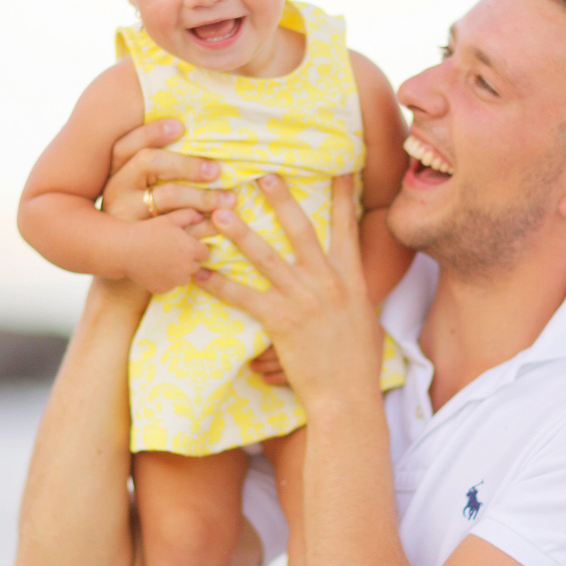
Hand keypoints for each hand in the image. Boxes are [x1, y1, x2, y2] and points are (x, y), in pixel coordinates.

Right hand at [101, 119, 233, 237]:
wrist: (123, 262)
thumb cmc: (140, 216)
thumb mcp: (137, 189)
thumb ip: (156, 167)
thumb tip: (191, 134)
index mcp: (115, 174)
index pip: (128, 145)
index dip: (152, 132)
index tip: (180, 126)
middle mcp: (116, 192)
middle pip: (150, 163)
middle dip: (186, 163)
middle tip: (217, 170)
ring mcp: (126, 217)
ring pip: (167, 196)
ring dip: (203, 196)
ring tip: (231, 200)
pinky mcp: (142, 242)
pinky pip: (178, 228)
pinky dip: (202, 226)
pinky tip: (221, 224)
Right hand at [122, 215, 212, 293]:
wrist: (125, 249)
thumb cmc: (148, 231)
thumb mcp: (170, 219)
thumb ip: (190, 215)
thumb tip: (202, 216)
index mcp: (191, 250)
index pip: (205, 253)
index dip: (195, 248)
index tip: (184, 244)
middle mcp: (186, 268)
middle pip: (196, 266)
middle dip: (188, 259)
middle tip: (172, 251)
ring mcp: (174, 281)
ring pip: (184, 277)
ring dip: (179, 271)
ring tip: (163, 259)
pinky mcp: (163, 289)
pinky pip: (170, 285)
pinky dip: (166, 279)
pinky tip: (154, 268)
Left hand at [190, 175, 377, 403]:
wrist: (349, 396)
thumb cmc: (359, 363)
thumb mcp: (365, 319)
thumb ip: (353, 295)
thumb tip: (347, 281)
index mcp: (351, 279)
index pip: (347, 228)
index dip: (342, 197)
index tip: (338, 168)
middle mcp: (328, 283)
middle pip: (301, 230)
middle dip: (282, 200)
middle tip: (263, 175)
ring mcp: (303, 300)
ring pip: (266, 257)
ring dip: (241, 232)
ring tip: (221, 212)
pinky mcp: (281, 322)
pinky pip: (243, 297)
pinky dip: (219, 283)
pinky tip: (200, 271)